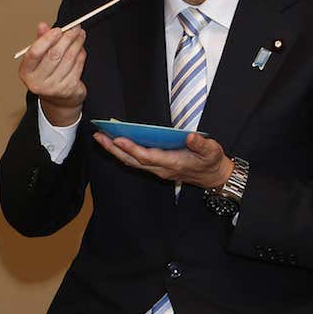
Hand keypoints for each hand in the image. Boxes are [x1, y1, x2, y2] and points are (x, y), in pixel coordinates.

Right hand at [18, 23, 86, 125]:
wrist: (59, 100)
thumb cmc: (48, 73)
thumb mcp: (40, 58)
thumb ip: (41, 41)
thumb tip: (42, 25)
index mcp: (26, 72)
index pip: (34, 53)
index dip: (47, 39)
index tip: (58, 29)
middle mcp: (37, 82)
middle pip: (54, 55)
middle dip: (67, 38)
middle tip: (75, 27)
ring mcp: (53, 88)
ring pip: (69, 59)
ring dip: (77, 44)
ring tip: (80, 35)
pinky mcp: (68, 89)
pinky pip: (77, 66)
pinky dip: (81, 55)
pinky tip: (80, 49)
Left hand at [94, 130, 234, 188]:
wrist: (213, 177)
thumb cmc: (212, 162)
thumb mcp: (212, 151)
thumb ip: (201, 144)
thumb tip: (190, 136)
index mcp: (173, 163)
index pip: (148, 157)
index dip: (132, 149)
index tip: (119, 139)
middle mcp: (161, 168)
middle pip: (133, 160)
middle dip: (115, 149)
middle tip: (99, 136)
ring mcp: (158, 169)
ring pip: (132, 162)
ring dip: (115, 151)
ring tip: (101, 137)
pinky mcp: (156, 167)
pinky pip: (136, 161)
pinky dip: (123, 152)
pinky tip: (115, 142)